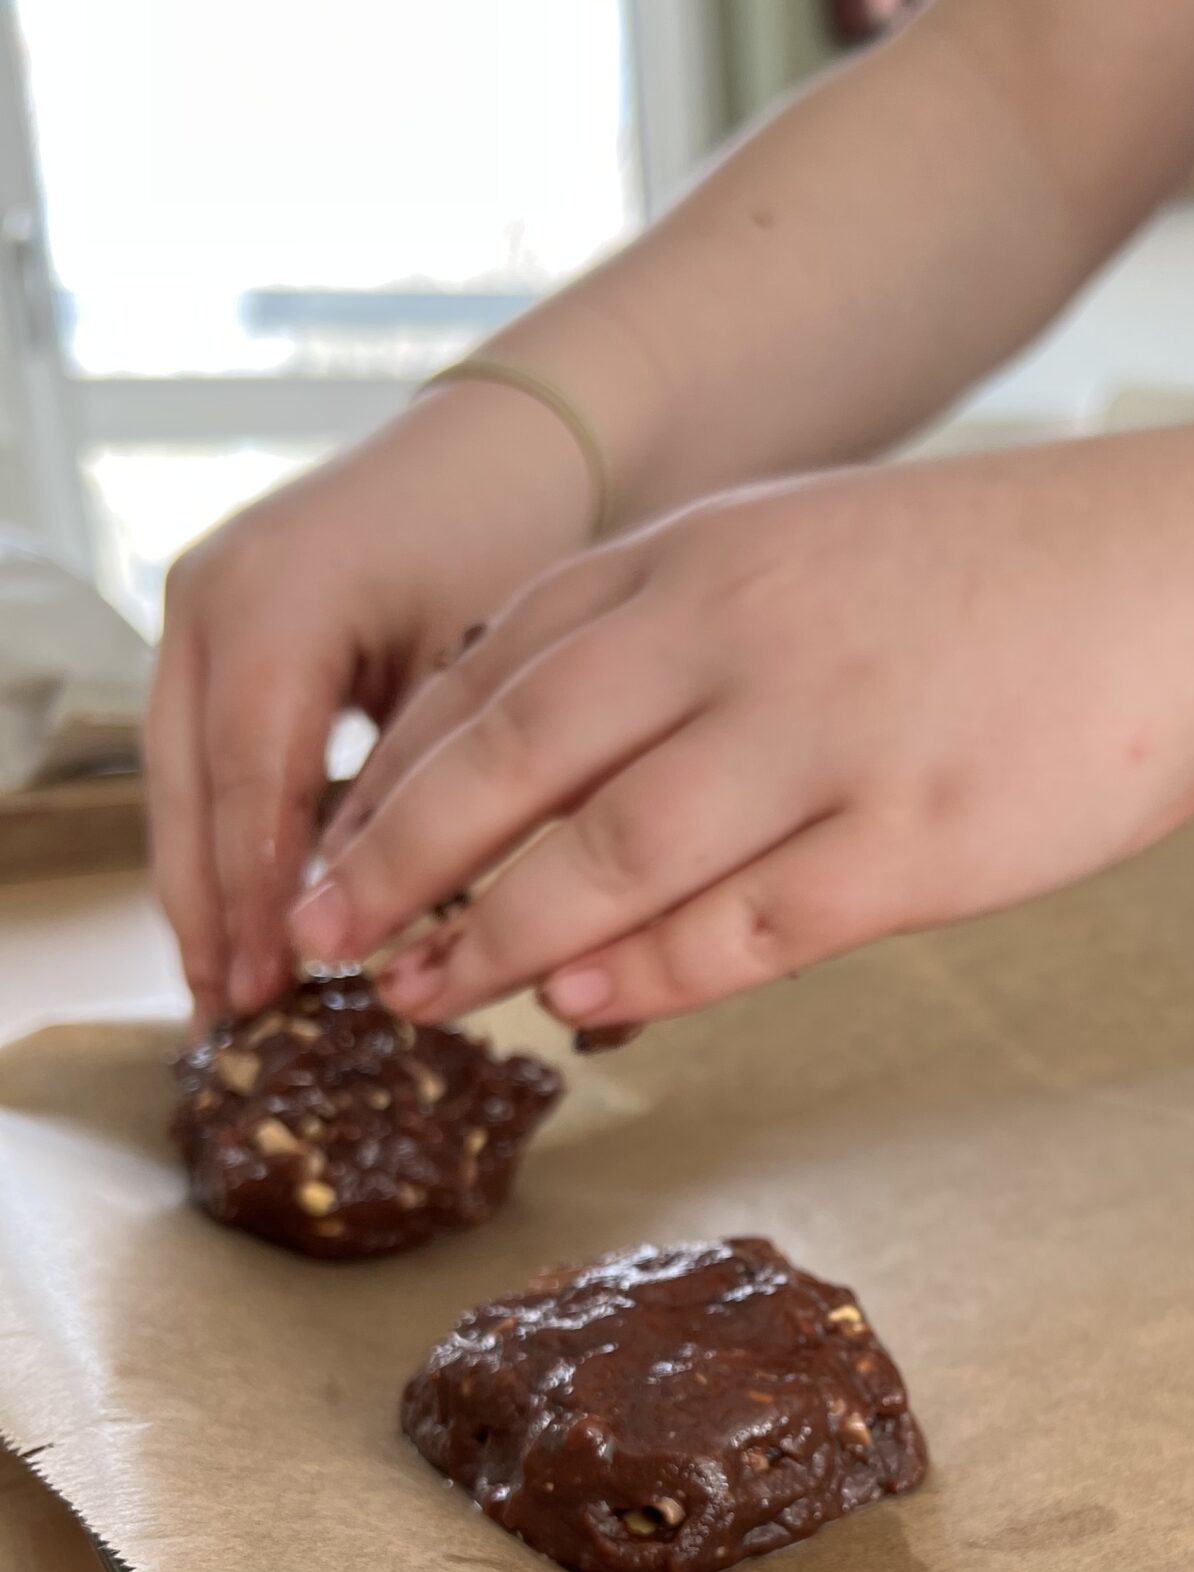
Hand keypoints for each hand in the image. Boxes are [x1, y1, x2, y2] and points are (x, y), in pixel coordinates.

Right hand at [148, 380, 600, 1030]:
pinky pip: (203, 749)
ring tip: (225, 989)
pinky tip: (247, 913)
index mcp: (277, 601)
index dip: (259, 893)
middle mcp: (214, 597)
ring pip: (181, 775)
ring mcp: (202, 604)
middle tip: (233, 1015)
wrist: (517, 443)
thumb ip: (432, 785)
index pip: (252, 777)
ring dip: (203, 885)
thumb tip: (408, 921)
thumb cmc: (521, 542)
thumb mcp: (485, 670)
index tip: (275, 986)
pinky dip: (223, 834)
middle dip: (209, 908)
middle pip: (189, 785)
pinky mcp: (218, 625)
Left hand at [290, 432, 1193, 1031]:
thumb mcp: (815, 555)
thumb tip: (567, 775)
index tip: (331, 850)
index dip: (398, 771)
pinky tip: (583, 1010)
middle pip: (515, 757)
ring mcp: (825, 737)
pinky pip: (745, 922)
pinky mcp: (913, 841)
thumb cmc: (1010, 579)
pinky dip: (649, 973)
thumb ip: (688, 638)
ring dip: (494, 936)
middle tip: (318, 941)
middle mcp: (739, 633)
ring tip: (419, 999)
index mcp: (707, 555)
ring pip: (608, 851)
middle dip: (397, 860)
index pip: (498, 666)